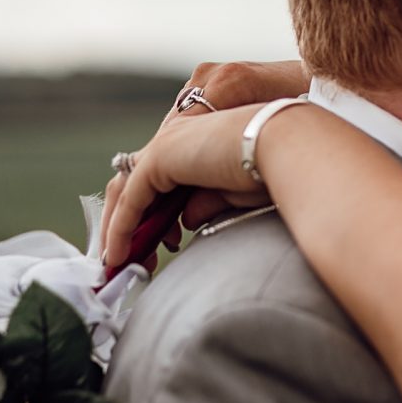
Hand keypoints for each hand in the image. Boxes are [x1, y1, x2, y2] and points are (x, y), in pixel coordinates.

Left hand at [98, 61, 310, 255]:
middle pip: (134, 184)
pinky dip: (120, 228)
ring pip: (124, 191)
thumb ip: (206, 203)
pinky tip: (118, 254)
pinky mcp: (159, 158)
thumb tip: (187, 219)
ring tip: (117, 264)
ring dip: (117, 228)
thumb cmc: (274, 167)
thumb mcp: (233, 194)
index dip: (151, 214)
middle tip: (128, 260)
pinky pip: (130, 199)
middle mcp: (176, 139)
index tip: (156, 247)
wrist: (284, 146)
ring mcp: (164, 145)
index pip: (158, 179)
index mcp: (195, 142)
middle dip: (127, 224)